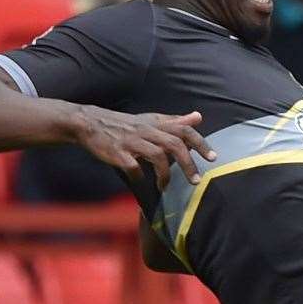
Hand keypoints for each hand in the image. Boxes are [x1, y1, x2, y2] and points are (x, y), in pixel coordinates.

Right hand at [75, 107, 214, 189]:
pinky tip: (140, 182)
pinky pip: (132, 166)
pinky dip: (139, 176)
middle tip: (196, 181)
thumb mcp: (151, 120)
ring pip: (157, 155)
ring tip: (165, 186)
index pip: (184, 130)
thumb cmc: (125, 124)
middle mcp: (146, 131)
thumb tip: (198, 117)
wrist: (89, 123)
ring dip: (166, 174)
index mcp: (156, 124)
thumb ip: (175, 121)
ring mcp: (131, 141)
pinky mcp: (117, 152)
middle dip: (188, 164)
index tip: (213, 158)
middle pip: (174, 144)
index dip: (201, 143)